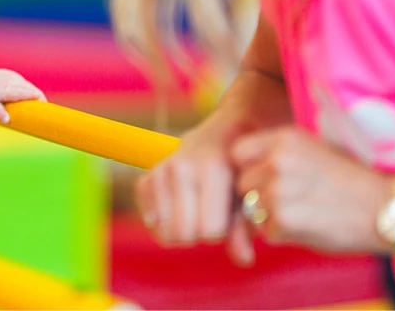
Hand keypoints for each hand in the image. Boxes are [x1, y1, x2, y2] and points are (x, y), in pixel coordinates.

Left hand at [0, 69, 45, 122]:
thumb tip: (7, 121)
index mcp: (4, 89)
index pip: (18, 92)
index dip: (29, 94)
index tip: (39, 98)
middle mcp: (10, 81)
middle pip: (28, 89)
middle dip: (38, 96)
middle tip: (47, 106)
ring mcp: (15, 77)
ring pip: (29, 86)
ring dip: (37, 94)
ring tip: (44, 104)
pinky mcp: (17, 76)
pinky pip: (27, 85)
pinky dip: (32, 92)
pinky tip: (37, 99)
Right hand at [136, 112, 257, 265]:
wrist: (224, 134)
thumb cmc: (241, 171)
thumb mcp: (249, 196)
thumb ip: (244, 229)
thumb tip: (244, 260)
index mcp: (211, 169)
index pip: (208, 231)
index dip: (221, 231)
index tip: (227, 214)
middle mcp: (180, 167)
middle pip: (183, 234)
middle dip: (199, 234)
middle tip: (210, 214)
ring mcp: (159, 171)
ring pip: (164, 232)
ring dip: (182, 228)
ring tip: (195, 209)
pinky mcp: (146, 178)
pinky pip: (150, 221)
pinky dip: (163, 222)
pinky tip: (178, 208)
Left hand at [230, 126, 387, 253]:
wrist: (383, 207)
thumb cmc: (348, 180)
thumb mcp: (312, 149)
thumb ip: (274, 154)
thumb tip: (239, 169)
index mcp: (283, 139)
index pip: (237, 152)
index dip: (246, 169)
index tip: (260, 178)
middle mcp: (277, 160)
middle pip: (241, 184)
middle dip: (256, 196)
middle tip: (288, 200)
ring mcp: (278, 190)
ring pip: (251, 210)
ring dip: (269, 216)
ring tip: (303, 211)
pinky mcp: (282, 219)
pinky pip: (265, 231)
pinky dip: (281, 233)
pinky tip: (308, 224)